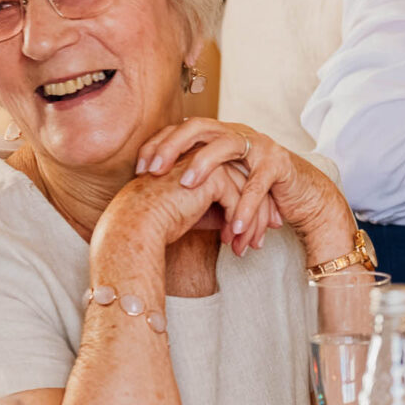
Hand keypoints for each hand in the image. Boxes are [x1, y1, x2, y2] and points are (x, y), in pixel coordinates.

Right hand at [99, 149, 276, 256]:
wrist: (138, 223)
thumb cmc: (160, 220)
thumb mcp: (195, 213)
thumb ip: (217, 209)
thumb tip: (239, 222)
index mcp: (202, 160)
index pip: (237, 178)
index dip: (250, 204)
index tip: (260, 227)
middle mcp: (209, 157)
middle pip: (247, 184)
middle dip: (261, 212)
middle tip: (266, 236)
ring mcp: (213, 164)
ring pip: (247, 193)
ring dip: (253, 223)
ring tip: (254, 247)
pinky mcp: (215, 176)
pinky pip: (239, 201)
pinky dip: (242, 225)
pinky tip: (235, 243)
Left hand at [136, 119, 352, 258]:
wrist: (303, 196)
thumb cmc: (256, 191)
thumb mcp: (221, 184)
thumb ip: (195, 183)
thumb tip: (152, 195)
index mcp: (220, 136)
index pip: (182, 130)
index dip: (159, 145)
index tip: (139, 168)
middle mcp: (239, 134)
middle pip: (200, 127)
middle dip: (174, 146)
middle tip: (154, 170)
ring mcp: (261, 146)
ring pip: (229, 145)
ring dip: (205, 164)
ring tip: (187, 186)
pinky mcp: (280, 164)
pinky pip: (259, 182)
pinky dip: (245, 204)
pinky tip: (233, 226)